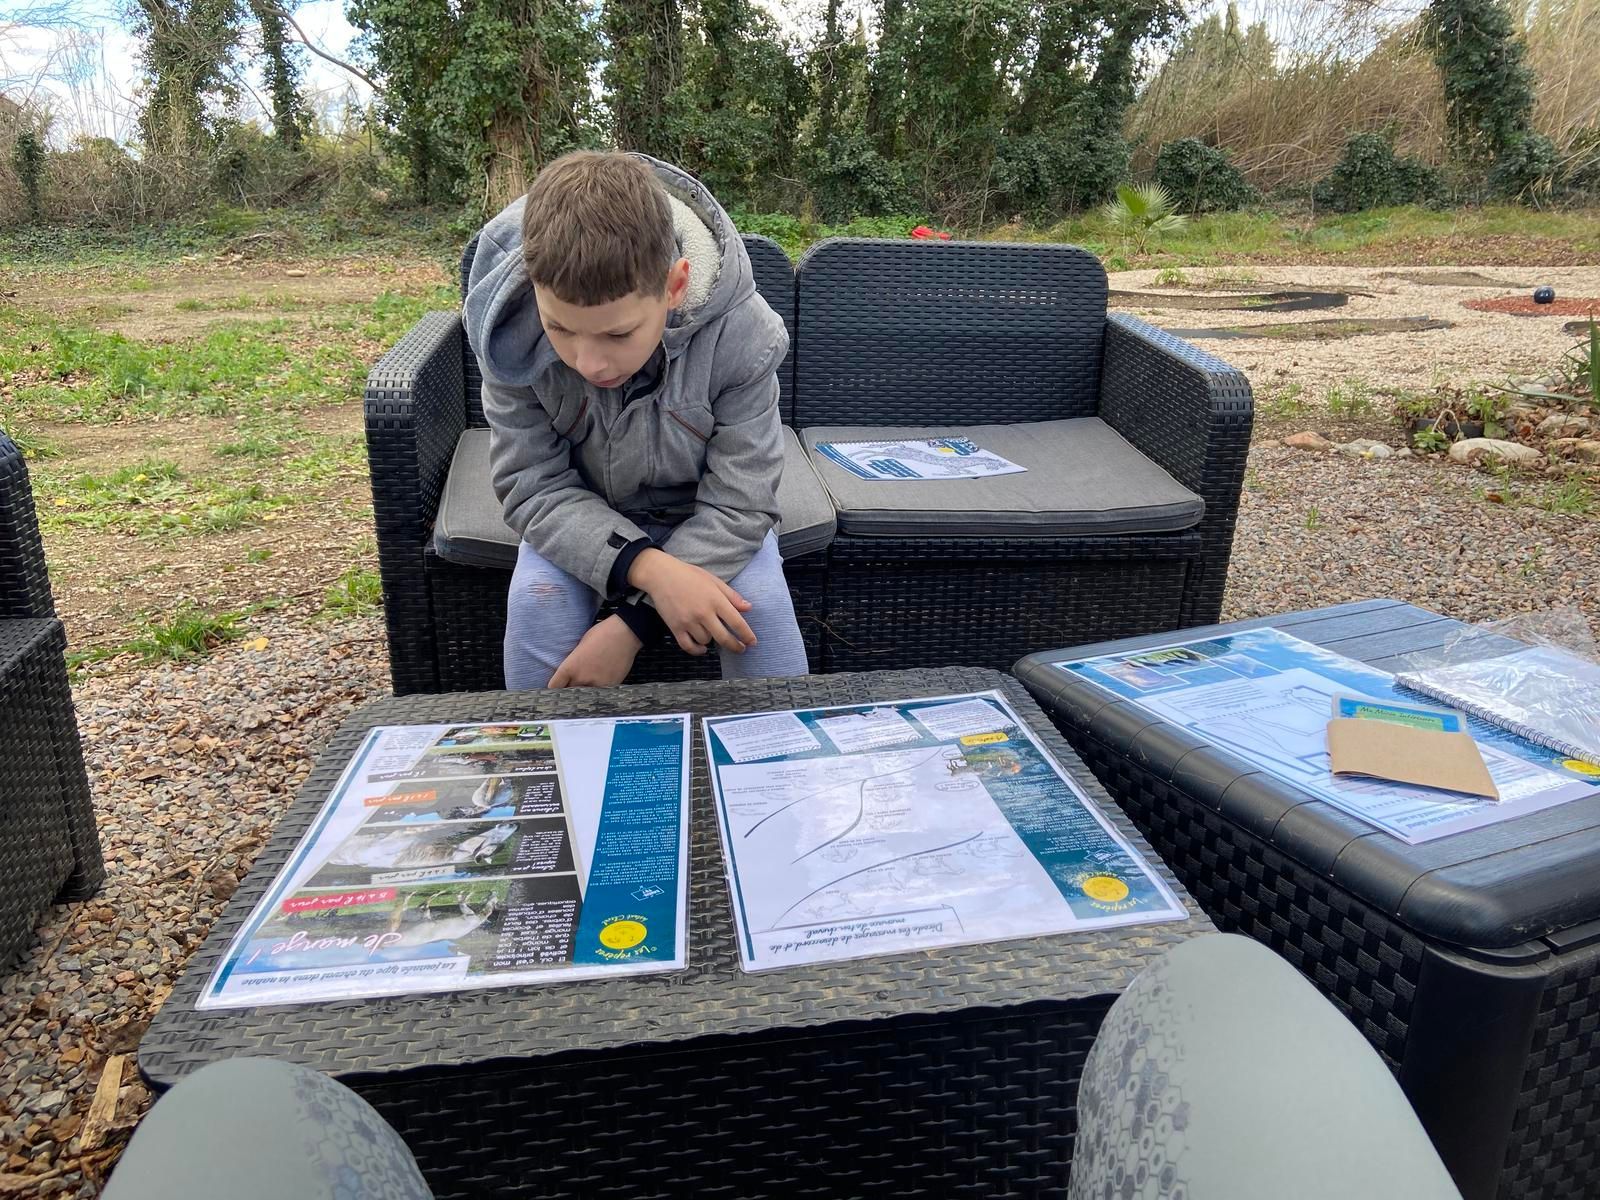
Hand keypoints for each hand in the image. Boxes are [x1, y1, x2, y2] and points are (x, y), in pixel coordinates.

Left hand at [549, 616, 641, 687]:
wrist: (624, 633)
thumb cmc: (601, 634)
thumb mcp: (580, 646)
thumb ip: (573, 662)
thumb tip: (571, 673)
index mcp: (570, 667)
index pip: (554, 686)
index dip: (554, 688)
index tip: (556, 688)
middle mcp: (581, 679)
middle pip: (569, 693)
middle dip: (569, 690)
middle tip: (572, 685)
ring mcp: (597, 684)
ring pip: (585, 695)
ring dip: (585, 690)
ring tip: (590, 681)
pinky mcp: (610, 686)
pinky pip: (601, 692)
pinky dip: (599, 688)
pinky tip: (602, 678)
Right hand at [629, 549, 756, 656]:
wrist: (661, 575)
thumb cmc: (689, 575)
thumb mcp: (714, 581)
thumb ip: (732, 596)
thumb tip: (748, 608)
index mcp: (716, 600)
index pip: (736, 622)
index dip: (746, 635)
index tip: (752, 642)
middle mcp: (703, 613)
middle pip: (724, 638)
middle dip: (735, 646)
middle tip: (741, 649)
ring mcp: (688, 621)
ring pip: (706, 641)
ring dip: (712, 641)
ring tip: (711, 632)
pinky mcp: (675, 627)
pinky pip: (688, 646)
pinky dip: (696, 651)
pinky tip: (702, 649)